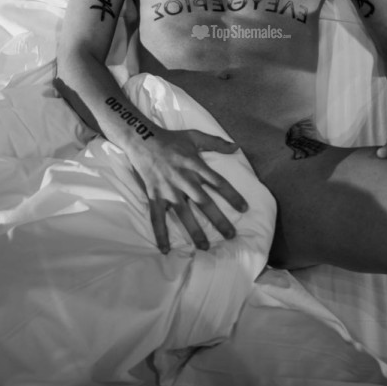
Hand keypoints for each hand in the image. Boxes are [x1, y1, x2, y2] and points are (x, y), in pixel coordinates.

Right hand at [126, 128, 248, 252]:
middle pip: (204, 202)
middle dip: (218, 219)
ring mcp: (168, 189)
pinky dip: (160, 234)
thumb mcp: (195, 136)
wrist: (142, 139)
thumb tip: (236, 146)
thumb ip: (216, 142)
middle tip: (231, 235)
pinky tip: (165, 249)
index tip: (244, 208)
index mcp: (195, 165)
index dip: (232, 195)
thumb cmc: (171, 138)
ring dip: (194, 231)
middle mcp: (184, 179)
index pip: (218, 183)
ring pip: (183, 213)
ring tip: (205, 247)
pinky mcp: (154, 195)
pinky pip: (157, 217)